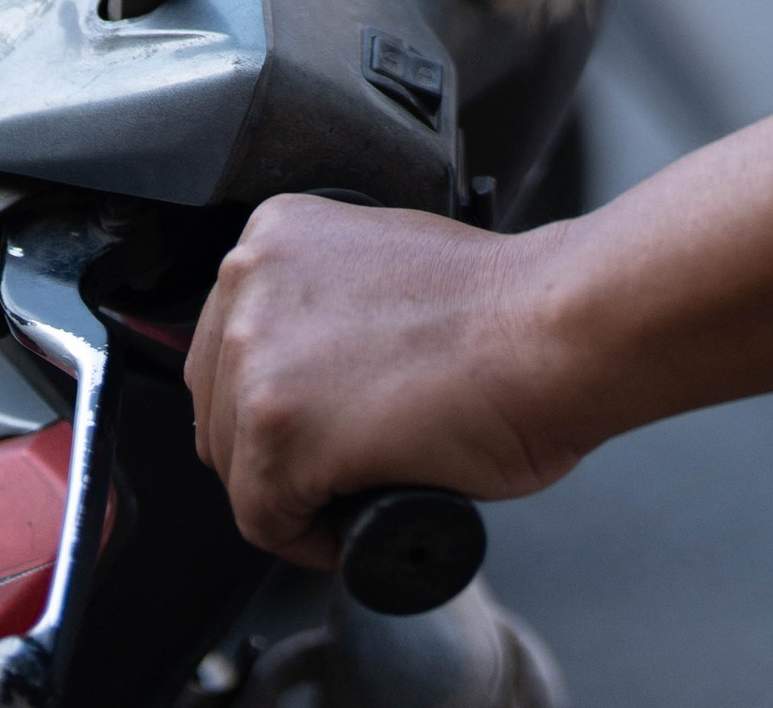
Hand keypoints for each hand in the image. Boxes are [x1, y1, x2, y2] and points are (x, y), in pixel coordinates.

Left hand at [188, 196, 583, 559]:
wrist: (552, 330)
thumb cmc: (498, 308)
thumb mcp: (376, 264)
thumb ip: (319, 297)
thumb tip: (301, 361)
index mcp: (271, 233)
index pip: (226, 349)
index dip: (272, 403)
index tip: (318, 424)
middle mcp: (250, 281)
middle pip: (220, 409)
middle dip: (274, 451)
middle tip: (343, 463)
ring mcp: (257, 356)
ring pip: (237, 470)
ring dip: (294, 495)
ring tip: (362, 484)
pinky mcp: (277, 431)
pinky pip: (265, 520)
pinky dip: (310, 539)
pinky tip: (361, 515)